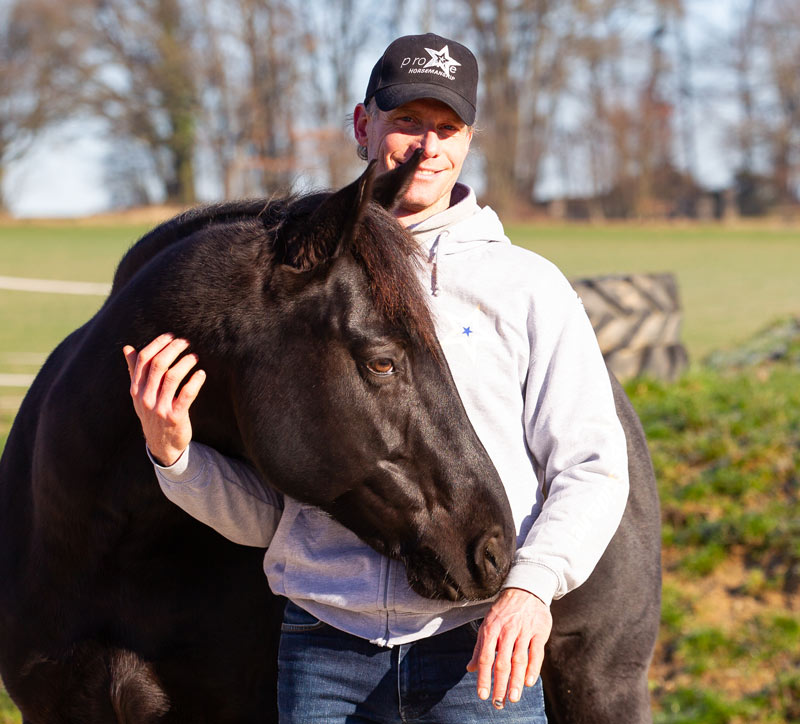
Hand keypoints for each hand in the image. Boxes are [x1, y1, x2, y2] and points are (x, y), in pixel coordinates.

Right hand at [123, 333, 205, 465]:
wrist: (161, 445)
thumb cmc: (153, 414)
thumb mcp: (140, 395)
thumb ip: (135, 371)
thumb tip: (127, 348)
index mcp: (136, 389)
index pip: (143, 360)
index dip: (157, 344)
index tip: (171, 336)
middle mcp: (145, 397)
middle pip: (158, 365)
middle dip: (173, 349)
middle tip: (186, 341)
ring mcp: (160, 408)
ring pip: (172, 377)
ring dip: (185, 362)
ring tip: (194, 356)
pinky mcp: (175, 417)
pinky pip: (186, 395)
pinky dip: (195, 381)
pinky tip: (201, 374)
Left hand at [466, 587, 552, 708]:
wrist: (525, 589)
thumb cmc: (504, 611)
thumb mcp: (488, 624)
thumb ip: (480, 647)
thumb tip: (470, 669)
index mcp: (491, 629)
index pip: (485, 657)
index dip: (483, 677)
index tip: (482, 695)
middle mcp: (506, 631)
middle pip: (502, 662)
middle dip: (499, 684)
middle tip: (498, 703)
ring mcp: (523, 631)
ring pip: (519, 660)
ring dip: (516, 681)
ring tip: (513, 698)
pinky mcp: (539, 631)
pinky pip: (536, 652)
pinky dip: (533, 668)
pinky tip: (529, 682)